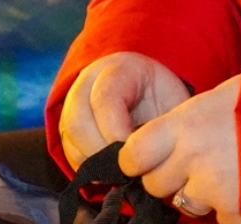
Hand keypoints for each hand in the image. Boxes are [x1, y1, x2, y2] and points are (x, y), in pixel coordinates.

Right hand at [60, 52, 190, 169]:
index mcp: (118, 68)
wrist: (152, 95)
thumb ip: (164, 123)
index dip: (116, 129)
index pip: (104, 98)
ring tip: (119, 170)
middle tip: (125, 166)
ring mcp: (73, 103)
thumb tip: (153, 155)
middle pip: (78, 120)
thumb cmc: (165, 100)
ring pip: (69, 137)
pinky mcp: (67, 125)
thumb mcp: (173, 102)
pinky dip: (87, 166)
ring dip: (93, 161)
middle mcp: (88, 82)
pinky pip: (68, 150)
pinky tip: (109, 171)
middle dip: (101, 150)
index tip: (133, 150)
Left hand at [124, 74, 240, 220]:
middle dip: (171, 178)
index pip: (133, 154)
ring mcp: (215, 190)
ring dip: (202, 194)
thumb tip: (174, 130)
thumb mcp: (227, 94)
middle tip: (198, 165)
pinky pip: (221, 219)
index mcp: (187, 124)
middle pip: (156, 184)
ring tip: (232, 173)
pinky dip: (232, 210)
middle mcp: (194, 158)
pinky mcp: (237, 213)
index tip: (146, 159)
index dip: (137, 159)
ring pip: (187, 203)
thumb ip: (193, 116)